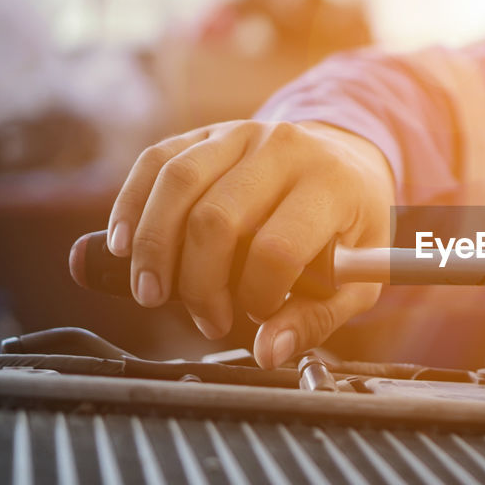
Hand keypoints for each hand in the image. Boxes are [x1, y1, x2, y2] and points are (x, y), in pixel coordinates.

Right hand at [106, 120, 393, 367]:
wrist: (348, 161)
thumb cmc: (351, 225)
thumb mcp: (360, 278)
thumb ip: (318, 318)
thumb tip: (269, 351)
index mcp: (332, 186)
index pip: (278, 246)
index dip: (258, 293)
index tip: (258, 315)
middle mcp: (287, 150)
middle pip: (217, 219)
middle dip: (200, 283)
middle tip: (208, 319)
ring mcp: (244, 134)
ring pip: (178, 185)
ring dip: (153, 248)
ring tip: (152, 293)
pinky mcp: (210, 132)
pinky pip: (157, 161)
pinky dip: (131, 205)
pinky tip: (124, 246)